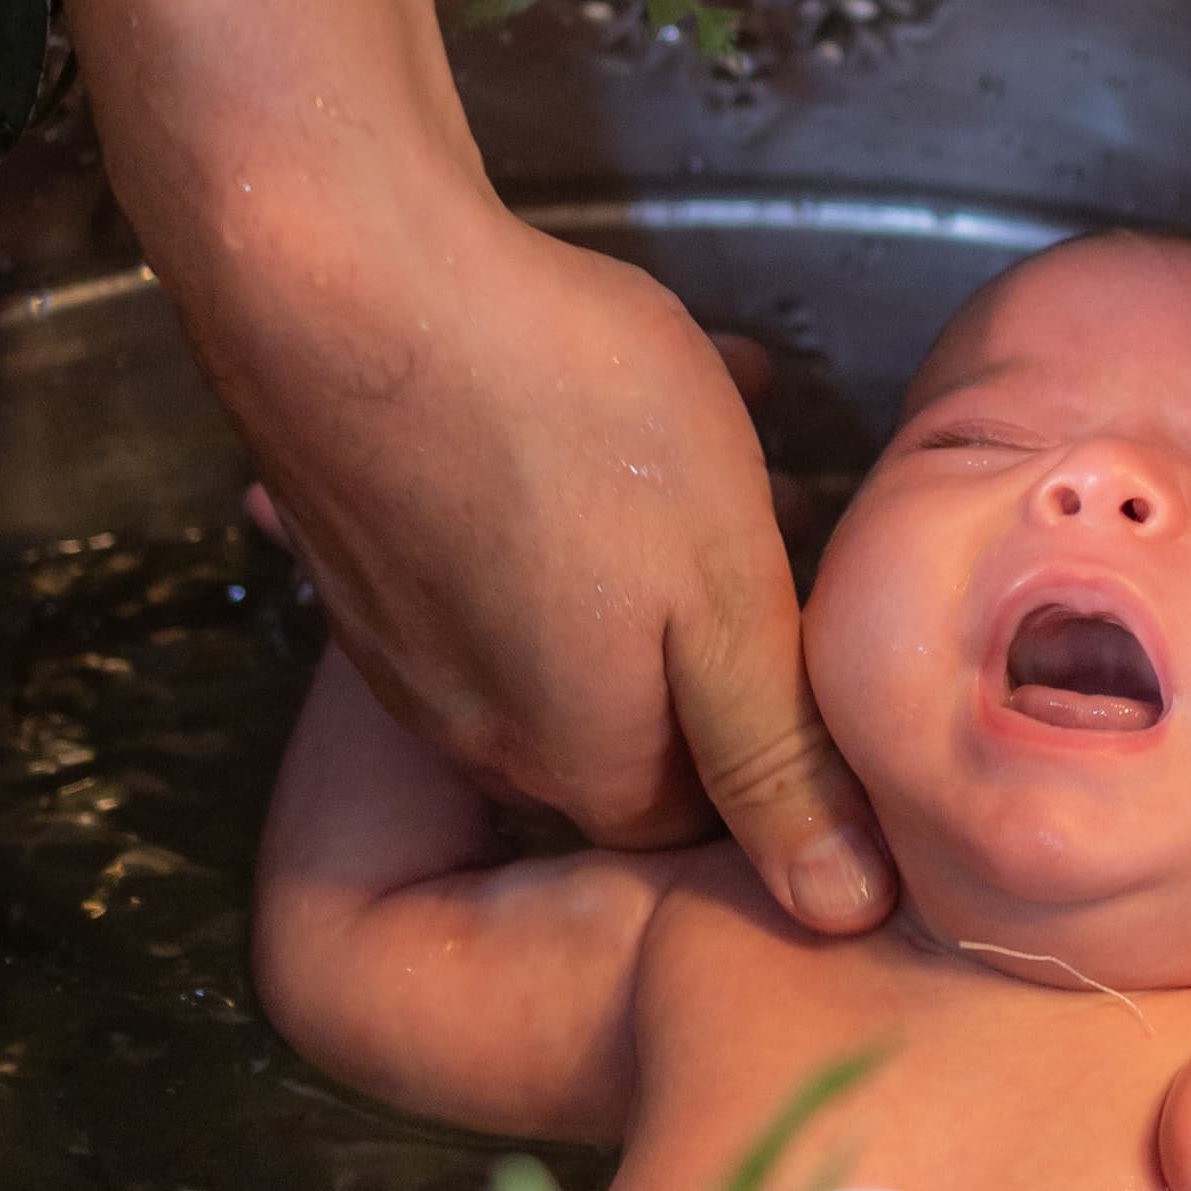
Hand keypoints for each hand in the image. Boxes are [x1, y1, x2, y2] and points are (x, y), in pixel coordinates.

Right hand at [190, 152, 893, 930]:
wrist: (344, 277)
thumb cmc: (562, 421)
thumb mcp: (721, 594)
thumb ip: (777, 756)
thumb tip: (846, 913)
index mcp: (579, 759)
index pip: (713, 810)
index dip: (786, 720)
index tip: (823, 610)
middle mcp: (478, 726)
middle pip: (646, 707)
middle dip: (725, 618)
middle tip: (781, 498)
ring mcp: (407, 636)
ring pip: (577, 614)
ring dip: (658, 538)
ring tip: (710, 422)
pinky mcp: (367, 544)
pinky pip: (502, 546)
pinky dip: (570, 482)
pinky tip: (600, 385)